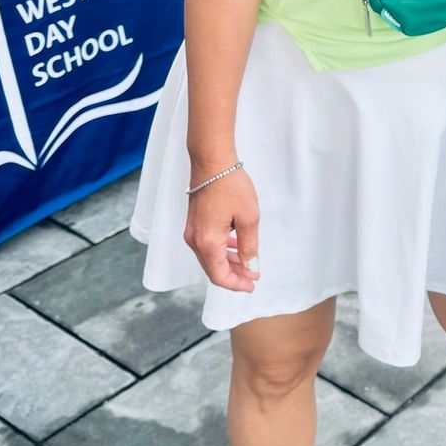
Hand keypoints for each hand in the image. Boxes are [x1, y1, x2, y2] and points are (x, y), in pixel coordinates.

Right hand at [183, 166, 260, 291]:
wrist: (211, 160)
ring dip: (228, 263)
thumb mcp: (248, 218)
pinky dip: (221, 250)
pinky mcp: (194, 222)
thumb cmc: (230, 185)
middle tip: (253, 277)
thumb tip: (251, 267)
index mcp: (207, 242)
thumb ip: (250, 246)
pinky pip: (207, 245)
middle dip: (233, 275)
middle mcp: (194, 240)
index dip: (236, 284)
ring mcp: (192, 231)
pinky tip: (236, 245)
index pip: (219, 275)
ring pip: (210, 257)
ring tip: (248, 263)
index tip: (252, 284)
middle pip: (212, 269)